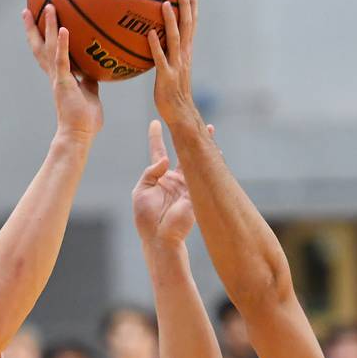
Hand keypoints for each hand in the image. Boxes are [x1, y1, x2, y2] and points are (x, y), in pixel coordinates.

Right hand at [22, 4, 102, 139]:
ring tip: (48, 5)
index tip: (37, 23)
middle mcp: (55, 76)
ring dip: (48, 26)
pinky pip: (62, 60)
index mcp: (60, 78)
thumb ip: (90, 81)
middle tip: (27, 9)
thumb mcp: (90, 94)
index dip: (43, 38)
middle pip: (40, 46)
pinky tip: (64, 28)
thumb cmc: (85, 121)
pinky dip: (62, 44)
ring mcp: (58, 79)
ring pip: (49, 47)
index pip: (48, 54)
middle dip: (33, 28)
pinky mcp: (64, 83)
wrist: (78, 136)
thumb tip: (97, 70)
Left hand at [132, 120, 197, 247]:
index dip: (156, 137)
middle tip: (192, 120)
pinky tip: (216, 151)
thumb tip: (164, 160)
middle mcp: (175, 179)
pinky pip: (203, 175)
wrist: (160, 237)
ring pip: (195, 161)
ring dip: (202, 146)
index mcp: (159, 178)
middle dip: (187, 137)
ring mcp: (187, 186)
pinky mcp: (196, 193)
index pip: (158, 152)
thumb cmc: (146, 218)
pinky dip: (209, 163)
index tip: (155, 123)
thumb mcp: (140, 191)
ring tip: (208, 129)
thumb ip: (150, 172)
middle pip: (182, 152)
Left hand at [148, 0, 200, 127]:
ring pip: (175, 39)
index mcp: (186, 53)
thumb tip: (153, 38)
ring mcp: (175, 66)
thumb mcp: (172, 69)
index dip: (191, 6)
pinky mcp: (165, 77)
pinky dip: (156, 45)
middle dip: (185, 4)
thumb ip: (166, 53)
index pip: (192, 24)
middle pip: (187, 25)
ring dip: (170, 20)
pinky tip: (149, 33)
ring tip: (164, 3)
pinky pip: (160, 58)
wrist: (180, 114)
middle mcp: (184, 56)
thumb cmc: (173, 94)